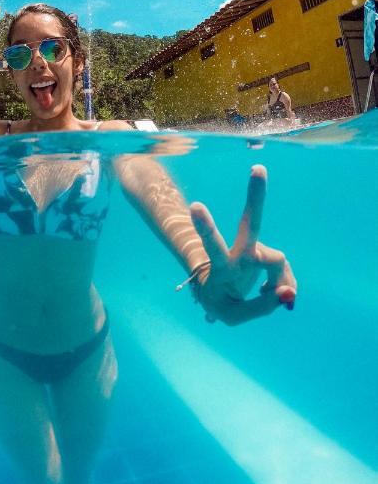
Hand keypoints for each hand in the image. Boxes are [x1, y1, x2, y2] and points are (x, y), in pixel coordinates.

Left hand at [189, 165, 296, 324]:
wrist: (216, 293)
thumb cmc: (221, 301)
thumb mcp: (235, 315)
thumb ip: (263, 306)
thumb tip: (289, 292)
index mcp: (220, 267)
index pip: (212, 245)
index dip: (205, 227)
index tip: (194, 205)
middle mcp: (238, 253)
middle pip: (251, 224)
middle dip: (256, 197)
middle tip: (258, 168)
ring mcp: (253, 251)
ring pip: (277, 260)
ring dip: (279, 282)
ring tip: (274, 299)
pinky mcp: (264, 254)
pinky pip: (282, 270)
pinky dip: (282, 286)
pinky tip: (271, 293)